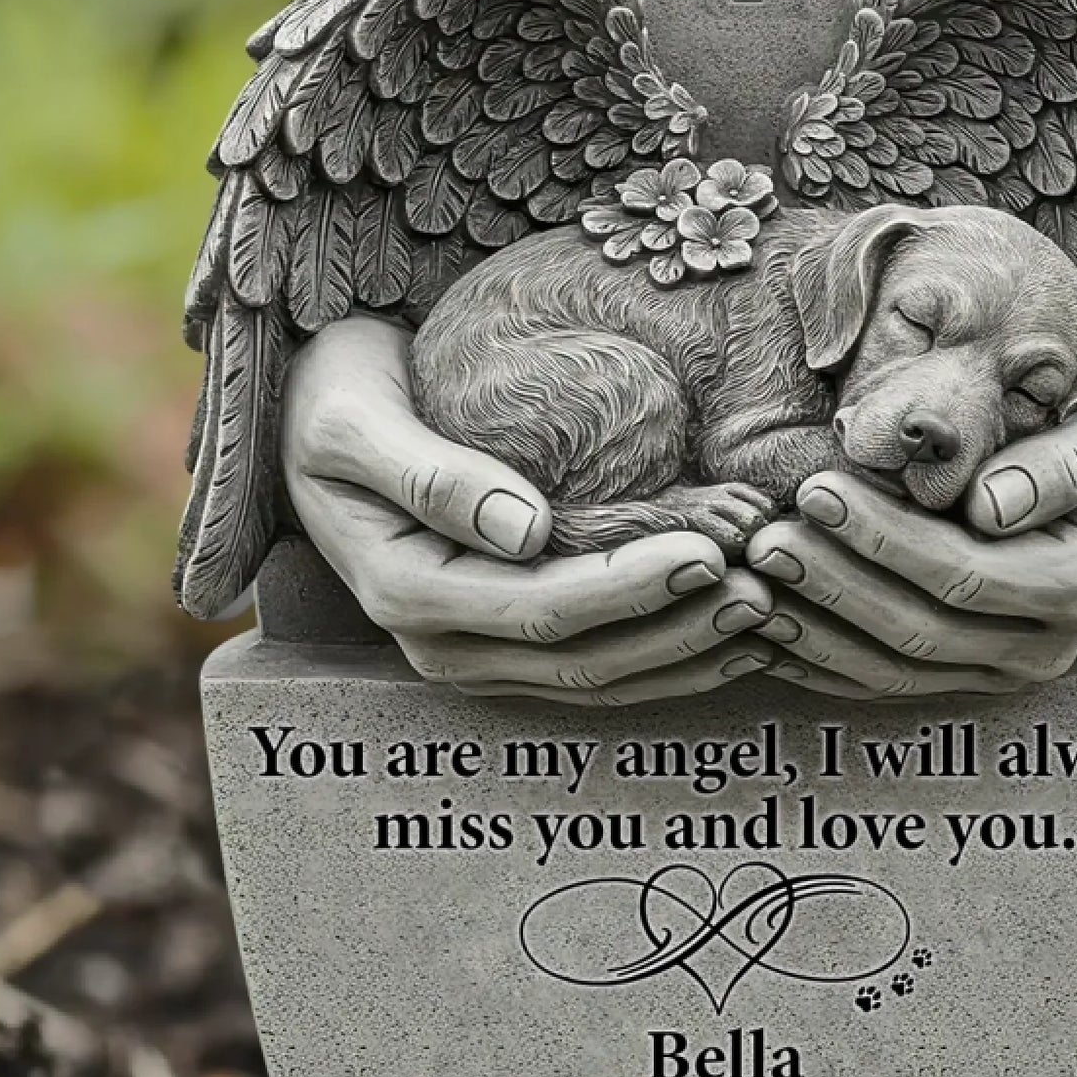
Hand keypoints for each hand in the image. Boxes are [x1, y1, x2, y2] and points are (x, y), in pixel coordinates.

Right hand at [281, 315, 774, 702]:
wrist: (310, 414)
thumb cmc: (332, 397)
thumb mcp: (354, 418)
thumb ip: (430, 474)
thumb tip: (521, 530)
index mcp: (404, 592)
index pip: (541, 609)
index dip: (629, 589)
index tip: (708, 552)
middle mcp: (439, 644)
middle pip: (582, 660)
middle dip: (679, 629)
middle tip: (763, 586)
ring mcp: (474, 653)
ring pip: (599, 678)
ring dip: (686, 653)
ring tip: (765, 610)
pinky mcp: (504, 643)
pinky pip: (596, 667)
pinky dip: (668, 655)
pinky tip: (730, 635)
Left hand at [744, 339, 1076, 696]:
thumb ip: (1070, 462)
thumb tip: (992, 507)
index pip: (963, 574)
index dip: (883, 539)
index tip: (816, 490)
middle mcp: (1047, 645)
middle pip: (919, 628)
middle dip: (833, 584)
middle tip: (765, 536)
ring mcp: (1004, 668)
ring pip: (892, 668)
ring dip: (815, 629)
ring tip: (753, 575)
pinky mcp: (967, 673)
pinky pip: (882, 681)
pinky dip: (820, 660)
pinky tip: (765, 628)